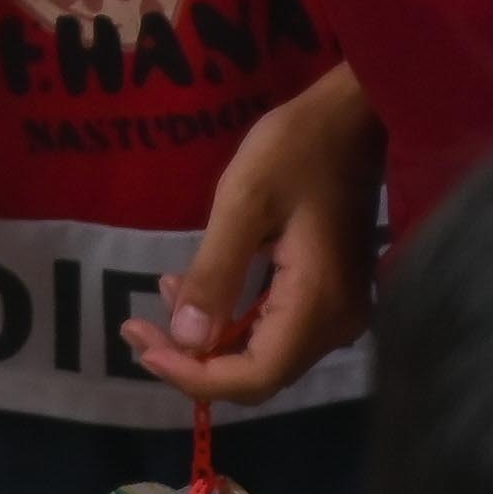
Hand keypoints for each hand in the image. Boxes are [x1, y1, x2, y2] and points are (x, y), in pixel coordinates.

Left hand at [127, 65, 380, 408]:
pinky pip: (276, 329)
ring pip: (265, 355)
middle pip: (259, 374)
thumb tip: (185, 341)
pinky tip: (193, 291)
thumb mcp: (243, 202)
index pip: (254, 377)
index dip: (195, 377)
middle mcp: (336, 323)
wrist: (354, 116)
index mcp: (317, 304)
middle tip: (137, 330)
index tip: (144, 346)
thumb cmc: (298, 149)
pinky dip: (230, 321)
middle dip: (194, 362)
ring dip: (208, 342)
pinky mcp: (331, 295)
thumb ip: (214, 275)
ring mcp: (339, 311)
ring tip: (157, 303)